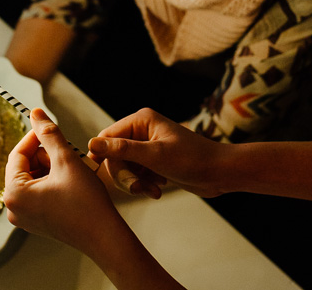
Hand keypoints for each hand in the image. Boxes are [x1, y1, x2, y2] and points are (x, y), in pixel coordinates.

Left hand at [4, 109, 124, 251]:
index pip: (17, 154)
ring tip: (71, 168)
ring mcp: (24, 217)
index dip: (34, 137)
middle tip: (66, 152)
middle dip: (44, 155)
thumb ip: (49, 134)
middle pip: (23, 167)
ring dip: (49, 167)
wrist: (103, 235)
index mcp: (14, 194)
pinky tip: (70, 180)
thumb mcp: (66, 160)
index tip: (48, 127)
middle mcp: (14, 208)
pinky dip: (51, 181)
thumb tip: (35, 114)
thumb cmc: (86, 203)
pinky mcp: (36, 221)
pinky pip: (37, 192)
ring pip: (31, 178)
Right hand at [90, 108, 226, 198]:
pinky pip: (137, 174)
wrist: (220, 173)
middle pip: (114, 155)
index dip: (102, 157)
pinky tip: (158, 190)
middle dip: (124, 174)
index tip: (102, 176)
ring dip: (135, 182)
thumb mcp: (154, 156)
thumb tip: (91, 144)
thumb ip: (122, 150)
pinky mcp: (154, 161)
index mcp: (141, 120)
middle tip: (137, 187)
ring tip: (152, 190)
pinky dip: (144, 184)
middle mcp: (142, 130)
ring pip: (125, 168)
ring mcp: (148, 146)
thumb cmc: (191, 160)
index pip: (107, 137)